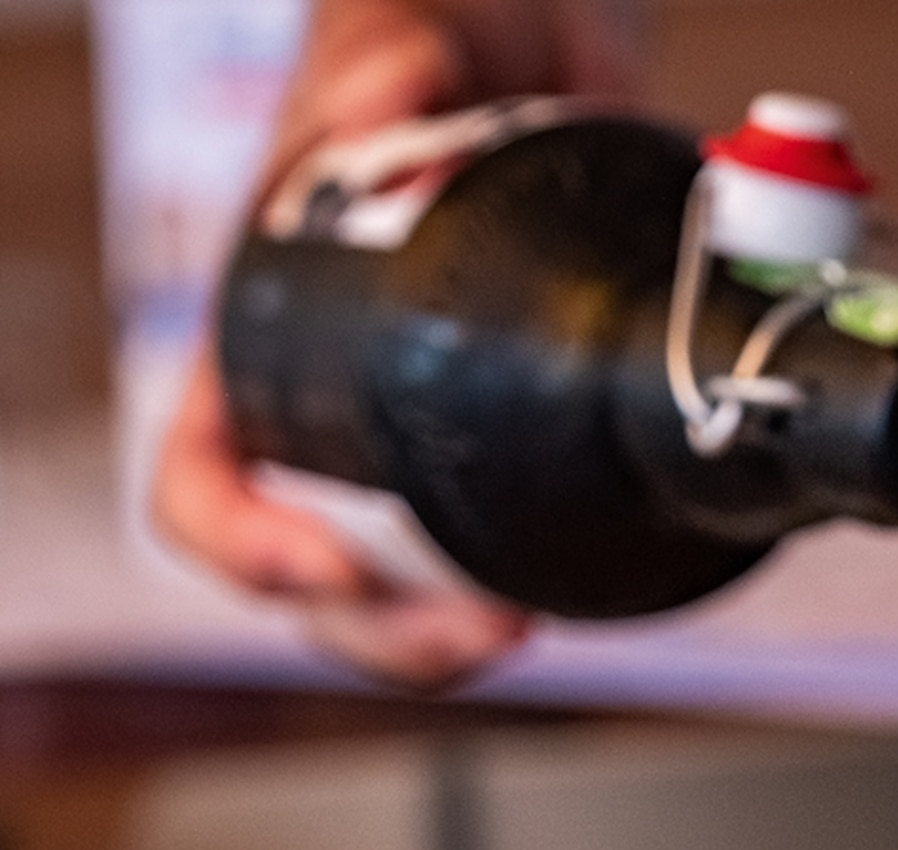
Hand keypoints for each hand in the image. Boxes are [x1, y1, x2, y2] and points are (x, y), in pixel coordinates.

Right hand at [149, 4, 649, 689]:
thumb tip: (398, 96)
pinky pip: (499, 556)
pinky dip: (537, 590)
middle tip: (490, 629)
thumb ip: (388, 64)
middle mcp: (329, 414)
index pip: (203, 481)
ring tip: (533, 623)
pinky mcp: (508, 451)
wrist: (528, 46)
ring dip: (462, 638)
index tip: (328, 566)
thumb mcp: (391, 47)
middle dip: (394, 633)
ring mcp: (417, 447)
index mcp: (261, 342)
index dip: (247, 544)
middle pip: (321, 587)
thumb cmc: (427, 47)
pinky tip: (590, 591)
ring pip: (411, 596)